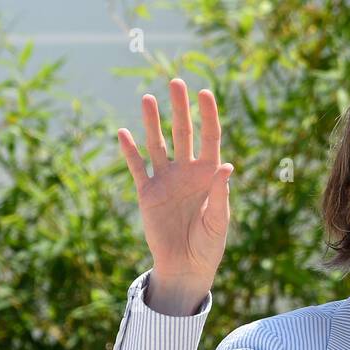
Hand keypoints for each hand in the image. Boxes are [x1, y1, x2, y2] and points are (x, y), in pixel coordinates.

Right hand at [116, 78, 232, 292]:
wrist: (186, 266)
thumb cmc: (208, 245)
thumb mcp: (219, 220)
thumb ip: (220, 193)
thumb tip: (226, 166)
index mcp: (208, 174)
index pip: (210, 137)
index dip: (208, 115)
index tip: (205, 93)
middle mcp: (187, 171)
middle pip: (183, 133)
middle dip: (180, 108)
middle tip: (177, 83)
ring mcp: (166, 180)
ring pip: (158, 145)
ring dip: (153, 123)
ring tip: (148, 99)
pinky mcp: (148, 193)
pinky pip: (137, 168)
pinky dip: (130, 151)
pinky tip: (124, 133)